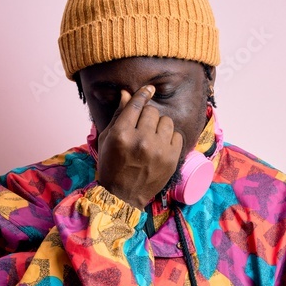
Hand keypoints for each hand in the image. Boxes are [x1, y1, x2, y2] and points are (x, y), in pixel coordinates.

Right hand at [95, 85, 182, 209]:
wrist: (123, 196)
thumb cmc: (111, 167)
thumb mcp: (107, 140)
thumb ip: (119, 115)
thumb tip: (126, 94)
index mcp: (121, 134)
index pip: (136, 105)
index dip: (143, 94)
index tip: (149, 89)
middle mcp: (141, 140)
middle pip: (152, 111)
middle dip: (147, 116)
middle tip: (142, 128)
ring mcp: (158, 150)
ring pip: (166, 121)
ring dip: (160, 126)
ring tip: (152, 137)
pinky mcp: (171, 159)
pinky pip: (177, 135)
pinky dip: (170, 138)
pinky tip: (161, 146)